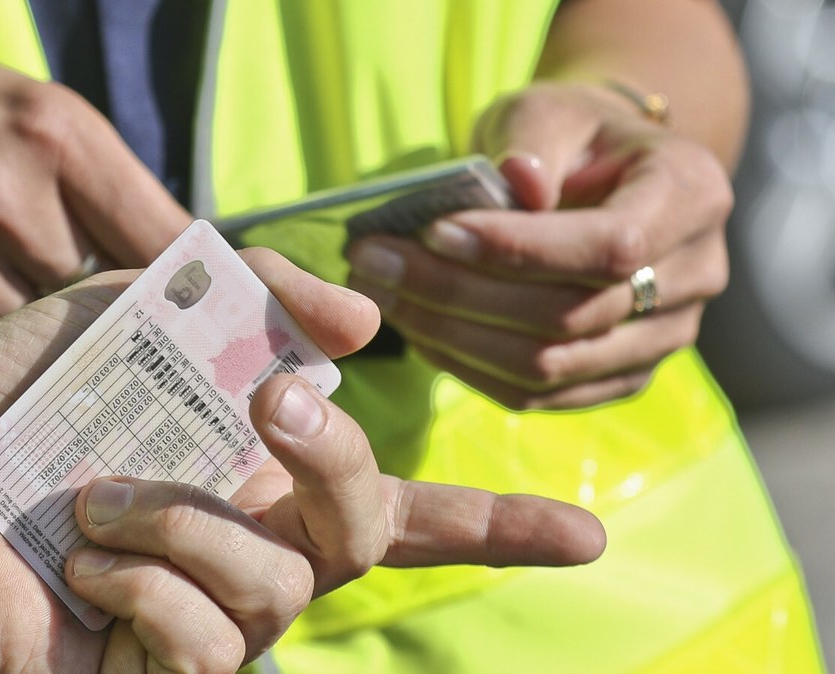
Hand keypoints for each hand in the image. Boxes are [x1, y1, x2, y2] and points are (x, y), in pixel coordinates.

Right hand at [0, 24, 188, 357]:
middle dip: (103, 310)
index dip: (189, 285)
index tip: (203, 316)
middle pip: (102, 297)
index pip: (162, 235)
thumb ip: (88, 177)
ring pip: (38, 339)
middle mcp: (7, 195)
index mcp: (54, 131)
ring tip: (9, 305)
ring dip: (38, 338)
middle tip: (96, 319)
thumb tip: (164, 259)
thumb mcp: (13, 105)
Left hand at [0, 249, 603, 671]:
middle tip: (267, 408)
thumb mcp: (128, 310)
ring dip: (188, 525)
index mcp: (253, 482)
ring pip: (275, 592)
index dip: (498, 529)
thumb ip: (247, 295)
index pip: (399, 514)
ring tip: (97, 504)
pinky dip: (144, 590)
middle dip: (333, 460)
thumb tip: (365, 325)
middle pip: (362, 533)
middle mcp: (246, 559)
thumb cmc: (2, 403)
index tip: (586, 540)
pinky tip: (83, 570)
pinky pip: (203, 648)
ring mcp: (201, 625)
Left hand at [347, 82, 730, 408]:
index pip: (610, 247)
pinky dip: (467, 367)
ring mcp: (662, 339)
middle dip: (459, 293)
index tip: (433, 232)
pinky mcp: (618, 377)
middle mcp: (694, 276)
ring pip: (549, 366)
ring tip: (383, 295)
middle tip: (375, 264)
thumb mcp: (549, 109)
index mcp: (690, 196)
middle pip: (570, 316)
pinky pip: (537, 394)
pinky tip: (417, 330)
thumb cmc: (570, 136)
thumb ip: (532, 140)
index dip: (517, 249)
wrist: (602, 176)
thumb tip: (514, 182)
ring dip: (452, 336)